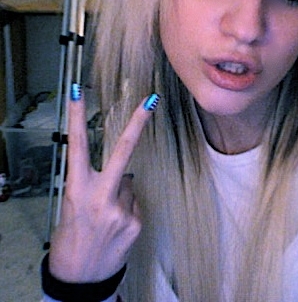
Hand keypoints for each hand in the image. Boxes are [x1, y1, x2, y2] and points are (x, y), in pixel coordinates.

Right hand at [48, 89, 157, 282]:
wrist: (80, 279)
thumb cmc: (71, 239)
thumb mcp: (71, 209)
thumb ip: (94, 187)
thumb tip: (122, 175)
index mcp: (76, 190)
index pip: (77, 146)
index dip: (76, 117)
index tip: (78, 93)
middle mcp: (100, 196)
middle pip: (123, 151)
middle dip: (137, 123)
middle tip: (151, 101)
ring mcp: (121, 209)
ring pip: (129, 184)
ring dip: (120, 193)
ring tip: (105, 218)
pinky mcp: (136, 221)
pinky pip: (135, 203)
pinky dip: (128, 209)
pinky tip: (116, 227)